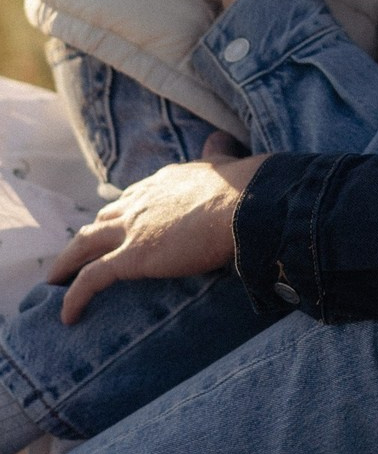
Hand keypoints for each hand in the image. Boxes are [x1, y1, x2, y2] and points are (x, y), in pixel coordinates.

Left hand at [49, 134, 265, 324]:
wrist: (244, 202)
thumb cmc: (243, 186)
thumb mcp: (225, 161)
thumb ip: (217, 152)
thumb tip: (219, 138)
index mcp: (163, 181)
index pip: (132, 197)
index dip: (121, 213)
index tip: (117, 225)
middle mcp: (141, 201)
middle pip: (103, 219)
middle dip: (91, 235)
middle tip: (81, 253)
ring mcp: (134, 228)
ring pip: (85, 244)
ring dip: (68, 262)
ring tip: (56, 280)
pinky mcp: (132, 257)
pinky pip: (91, 279)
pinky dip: (74, 297)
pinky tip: (67, 315)